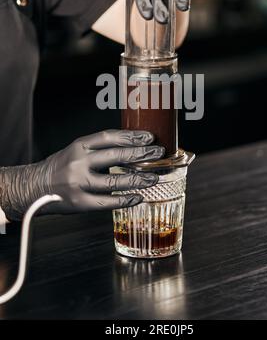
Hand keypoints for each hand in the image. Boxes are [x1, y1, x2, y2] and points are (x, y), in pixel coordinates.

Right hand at [0, 130, 163, 219]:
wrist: (34, 187)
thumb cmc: (60, 167)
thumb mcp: (76, 150)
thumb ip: (99, 149)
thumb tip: (132, 148)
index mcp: (79, 146)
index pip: (109, 137)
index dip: (131, 136)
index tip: (149, 137)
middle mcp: (78, 162)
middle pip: (116, 156)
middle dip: (141, 154)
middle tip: (158, 154)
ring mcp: (78, 183)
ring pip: (114, 181)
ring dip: (138, 179)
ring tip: (153, 178)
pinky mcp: (79, 203)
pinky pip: (106, 202)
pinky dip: (124, 200)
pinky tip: (138, 197)